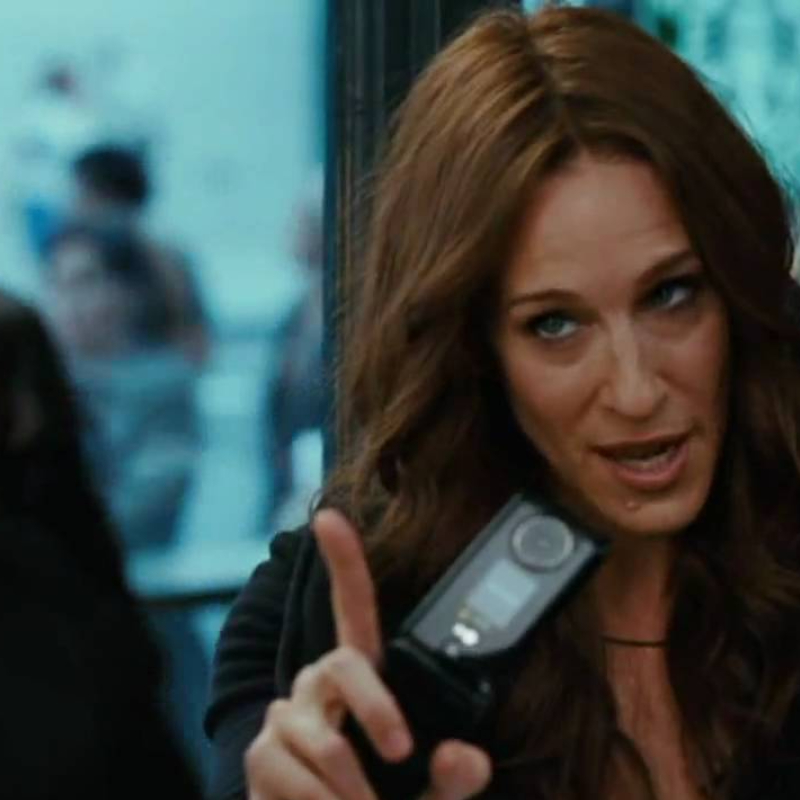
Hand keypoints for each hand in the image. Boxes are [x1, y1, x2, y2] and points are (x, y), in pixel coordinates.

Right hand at [245, 508, 491, 799]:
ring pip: (323, 738)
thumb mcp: (432, 795)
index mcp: (360, 678)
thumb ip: (454, 777)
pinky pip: (292, 775)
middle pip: (344, 665)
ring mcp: (284, 716)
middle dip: (377, 709)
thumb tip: (467, 756)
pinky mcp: (261, 754)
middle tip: (401, 755)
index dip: (342, 562)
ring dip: (352, 791)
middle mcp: (317, 684)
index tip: (329, 517)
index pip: (352, 610)